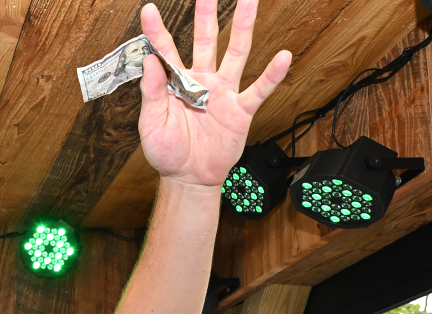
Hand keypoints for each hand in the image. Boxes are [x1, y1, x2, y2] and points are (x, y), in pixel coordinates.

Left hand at [137, 0, 291, 186]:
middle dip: (207, 13)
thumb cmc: (168, 152)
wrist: (188, 178)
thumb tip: (150, 62)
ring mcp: (223, 93)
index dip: (157, 31)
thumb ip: (152, 93)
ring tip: (250, 1)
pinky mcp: (240, 110)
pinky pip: (259, 89)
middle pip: (207, 39)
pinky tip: (283, 56)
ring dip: (244, 26)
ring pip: (236, 53)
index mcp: (177, 83)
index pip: (166, 51)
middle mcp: (202, 81)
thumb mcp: (151, 124)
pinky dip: (272, 75)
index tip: (149, 11)